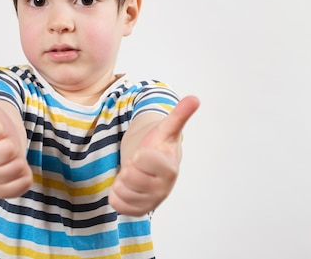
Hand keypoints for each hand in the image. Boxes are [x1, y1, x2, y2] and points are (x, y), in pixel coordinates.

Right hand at [0, 70, 32, 197]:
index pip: (0, 132)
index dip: (3, 129)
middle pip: (10, 150)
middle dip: (11, 144)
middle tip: (3, 145)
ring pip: (18, 166)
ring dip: (18, 159)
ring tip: (8, 157)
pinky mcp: (1, 193)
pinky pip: (24, 183)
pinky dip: (25, 175)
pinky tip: (14, 170)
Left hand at [108, 96, 199, 215]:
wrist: (152, 167)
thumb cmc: (157, 146)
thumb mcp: (165, 129)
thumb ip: (179, 115)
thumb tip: (194, 98)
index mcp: (170, 168)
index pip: (142, 159)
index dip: (139, 154)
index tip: (146, 153)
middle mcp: (163, 189)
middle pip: (130, 175)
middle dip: (129, 166)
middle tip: (138, 165)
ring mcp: (151, 202)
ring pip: (122, 190)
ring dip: (122, 179)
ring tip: (133, 175)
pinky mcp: (138, 211)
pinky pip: (116, 204)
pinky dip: (116, 194)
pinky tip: (127, 187)